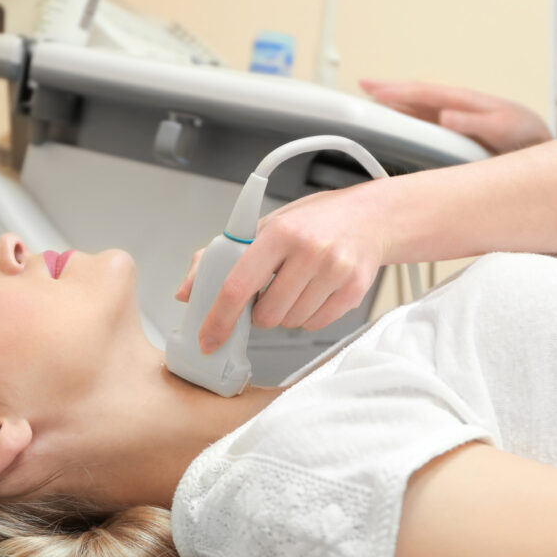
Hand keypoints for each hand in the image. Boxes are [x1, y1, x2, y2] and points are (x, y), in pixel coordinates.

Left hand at [175, 183, 387, 353]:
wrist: (370, 217)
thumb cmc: (313, 222)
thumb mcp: (265, 226)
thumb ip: (220, 257)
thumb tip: (186, 292)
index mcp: (280, 232)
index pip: (238, 286)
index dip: (219, 318)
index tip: (208, 338)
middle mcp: (309, 250)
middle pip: (266, 314)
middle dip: (260, 313)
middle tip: (269, 291)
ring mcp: (335, 272)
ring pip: (290, 323)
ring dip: (285, 314)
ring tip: (296, 286)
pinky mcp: (354, 290)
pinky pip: (315, 325)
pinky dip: (308, 316)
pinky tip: (314, 291)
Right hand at [360, 79, 551, 153]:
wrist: (543, 150)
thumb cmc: (526, 136)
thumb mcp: (503, 129)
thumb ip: (474, 122)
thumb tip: (444, 115)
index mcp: (463, 102)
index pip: (422, 92)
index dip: (395, 90)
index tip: (371, 89)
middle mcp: (455, 108)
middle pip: (415, 96)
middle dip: (388, 90)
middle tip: (362, 86)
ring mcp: (454, 121)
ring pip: (417, 109)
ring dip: (394, 105)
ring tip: (370, 103)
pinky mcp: (455, 136)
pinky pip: (424, 125)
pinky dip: (406, 122)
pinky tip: (396, 126)